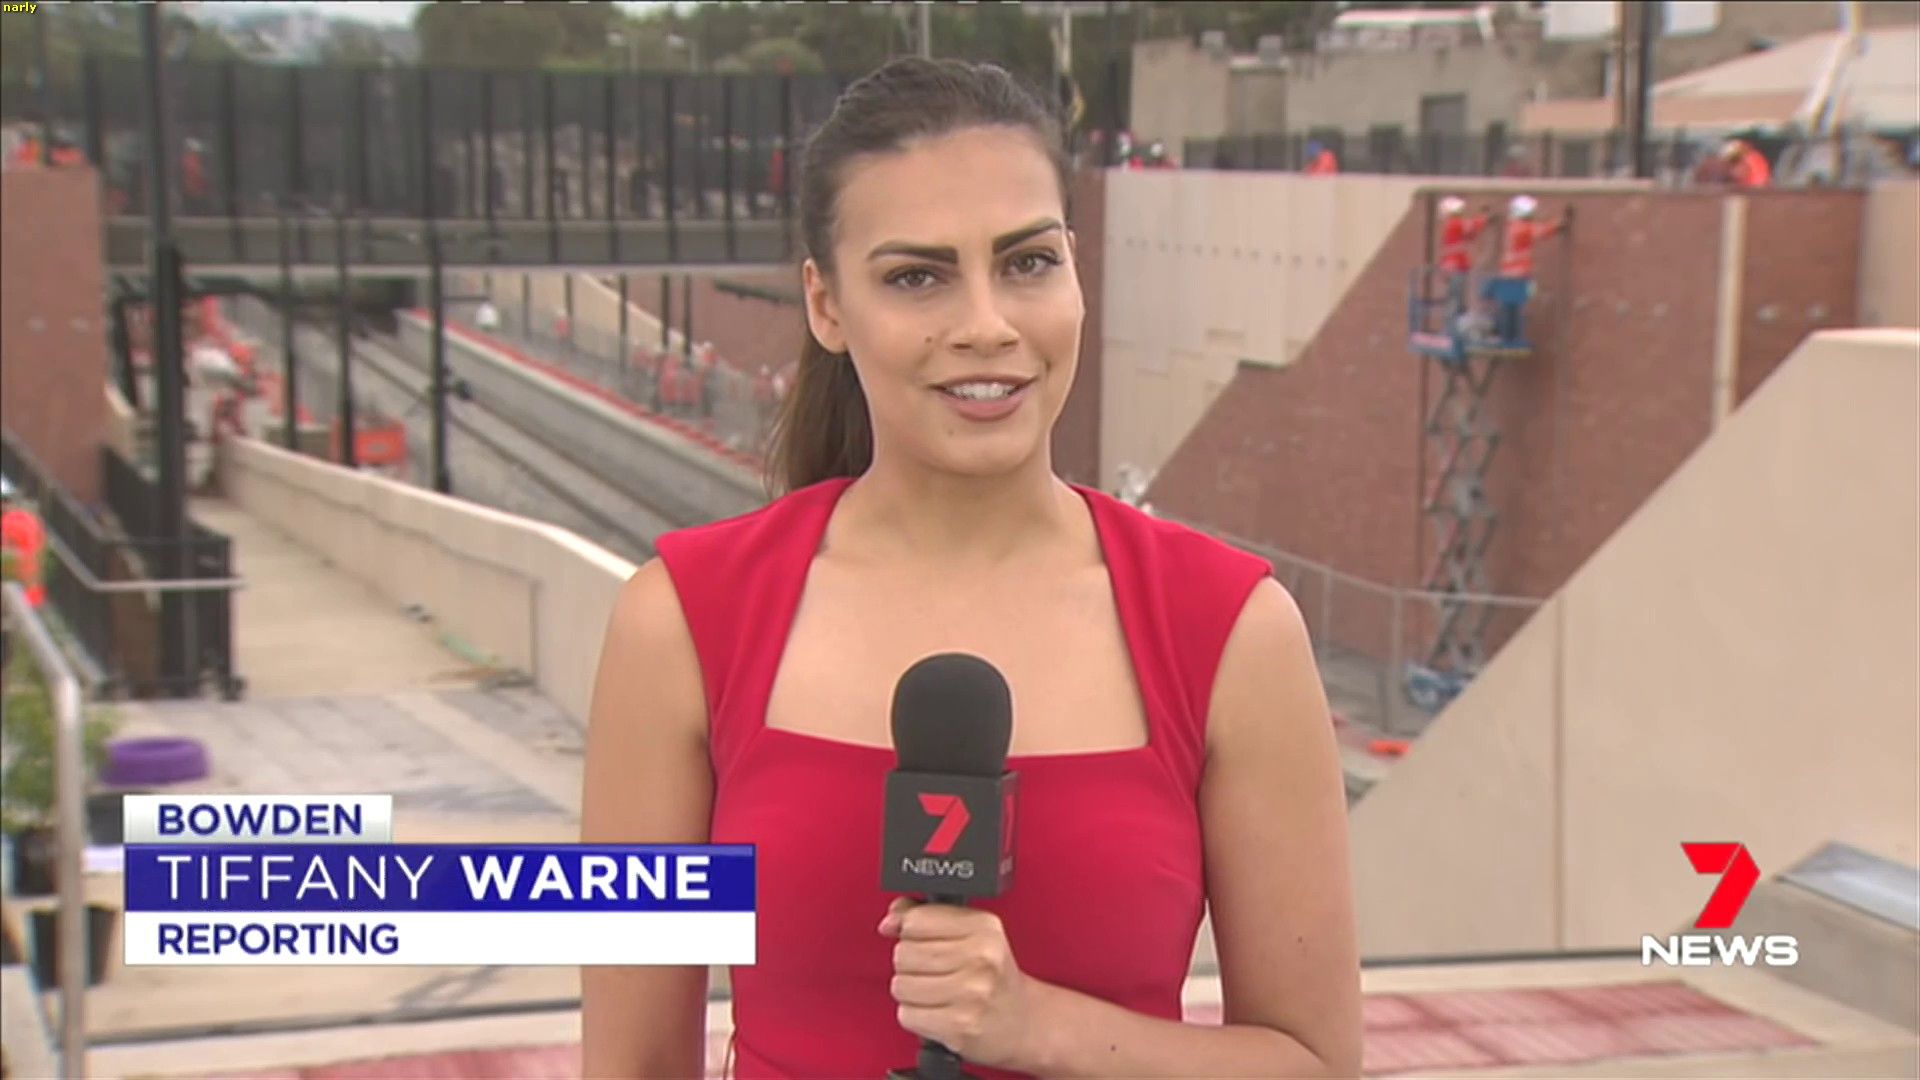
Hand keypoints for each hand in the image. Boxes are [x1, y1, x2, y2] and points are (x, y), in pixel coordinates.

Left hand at [880, 897, 1038, 1069]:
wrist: (1024, 1023)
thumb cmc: (994, 978)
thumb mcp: (971, 934)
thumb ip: (927, 916)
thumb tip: (890, 921)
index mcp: (983, 927)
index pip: (916, 919)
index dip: (910, 931)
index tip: (921, 940)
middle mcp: (980, 958)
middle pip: (904, 953)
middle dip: (911, 965)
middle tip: (934, 971)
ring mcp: (970, 993)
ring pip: (901, 985)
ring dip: (911, 992)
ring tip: (935, 992)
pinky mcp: (959, 1026)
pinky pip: (907, 1015)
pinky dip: (915, 1016)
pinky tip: (936, 1011)